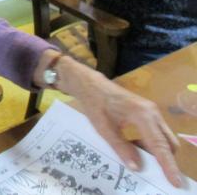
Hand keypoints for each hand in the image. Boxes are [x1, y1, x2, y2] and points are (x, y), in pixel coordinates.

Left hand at [59, 56, 181, 187]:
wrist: (92, 85)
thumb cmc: (96, 105)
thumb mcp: (104, 129)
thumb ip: (121, 148)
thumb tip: (137, 167)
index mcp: (142, 116)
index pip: (159, 145)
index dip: (168, 165)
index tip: (176, 182)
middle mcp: (152, 112)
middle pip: (168, 143)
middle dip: (165, 159)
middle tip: (152, 171)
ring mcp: (152, 111)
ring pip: (164, 138)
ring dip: (156, 150)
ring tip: (135, 153)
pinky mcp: (149, 111)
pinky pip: (158, 131)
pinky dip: (151, 142)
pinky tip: (134, 144)